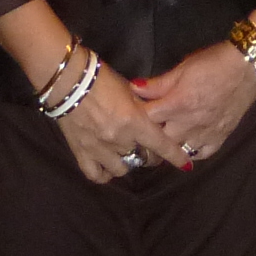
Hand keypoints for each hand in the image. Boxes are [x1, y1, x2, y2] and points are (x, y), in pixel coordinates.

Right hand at [53, 57, 189, 184]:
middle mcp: (119, 139)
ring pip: (121, 169)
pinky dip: (104, 174)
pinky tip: (107, 167)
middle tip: (148, 149)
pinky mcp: (81, 152)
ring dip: (127, 163)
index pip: (161, 145)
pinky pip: (96, 175)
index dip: (175, 157)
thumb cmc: (104, 80)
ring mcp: (99, 148)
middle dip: (149, 156)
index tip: (185, 165)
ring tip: (126, 154)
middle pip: (142, 159)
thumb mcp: (131, 91)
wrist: (69, 81)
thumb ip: (145, 108)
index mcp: (134, 122)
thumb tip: (157, 119)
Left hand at [130, 43, 255, 163]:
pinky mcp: (220, 137)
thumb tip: (133, 88)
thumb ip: (157, 84)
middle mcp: (189, 124)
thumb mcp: (182, 68)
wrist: (248, 65)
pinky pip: (202, 154)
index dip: (136, 115)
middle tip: (144, 131)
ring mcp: (205, 133)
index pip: (146, 118)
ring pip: (179, 151)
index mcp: (177, 104)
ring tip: (162, 141)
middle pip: (160, 140)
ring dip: (168, 147)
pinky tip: (186, 145)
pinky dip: (191, 152)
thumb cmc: (213, 62)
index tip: (132, 113)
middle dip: (149, 136)